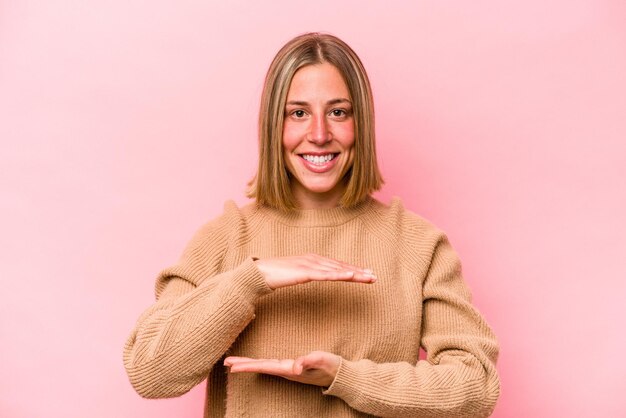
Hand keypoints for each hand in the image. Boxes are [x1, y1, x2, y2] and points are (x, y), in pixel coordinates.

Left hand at [224, 351, 340, 386]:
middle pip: (260, 367)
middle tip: (225, 363)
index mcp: (290, 369)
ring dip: (248, 364)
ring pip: (263, 366)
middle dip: (243, 365)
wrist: (340, 376)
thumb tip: (295, 366)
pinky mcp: (292, 367)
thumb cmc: (331, 367)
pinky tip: (254, 362)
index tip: (233, 367)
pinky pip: (270, 364)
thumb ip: (309, 361)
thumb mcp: (322, 361)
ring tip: (233, 363)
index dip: (249, 366)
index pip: (265, 366)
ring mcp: (288, 369)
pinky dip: (259, 362)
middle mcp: (286, 370)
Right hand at [254, 254, 375, 288]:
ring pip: (336, 270)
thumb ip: (308, 274)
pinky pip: (325, 275)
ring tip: (368, 278)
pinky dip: (339, 275)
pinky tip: (350, 276)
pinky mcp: (304, 272)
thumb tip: (317, 277)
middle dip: (358, 272)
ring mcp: (310, 265)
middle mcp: (314, 260)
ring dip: (354, 274)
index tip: (367, 274)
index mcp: (313, 260)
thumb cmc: (276, 275)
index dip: (353, 269)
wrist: (260, 273)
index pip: (337, 265)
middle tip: (374, 277)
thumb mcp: (296, 274)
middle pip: (340, 266)